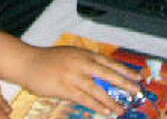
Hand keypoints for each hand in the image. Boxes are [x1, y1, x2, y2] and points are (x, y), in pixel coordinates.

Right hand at [20, 45, 142, 116]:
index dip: (125, 69)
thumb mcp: (71, 55)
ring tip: (122, 109)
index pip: (109, 62)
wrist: (28, 62)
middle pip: (108, 74)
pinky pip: (84, 98)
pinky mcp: (64, 87)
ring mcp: (73, 75)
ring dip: (111, 100)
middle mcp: (80, 63)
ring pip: (97, 89)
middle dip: (124, 83)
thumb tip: (104, 73)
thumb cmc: (49, 60)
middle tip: (137, 91)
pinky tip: (105, 112)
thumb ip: (86, 62)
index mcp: (83, 54)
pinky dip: (96, 106)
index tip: (138, 76)